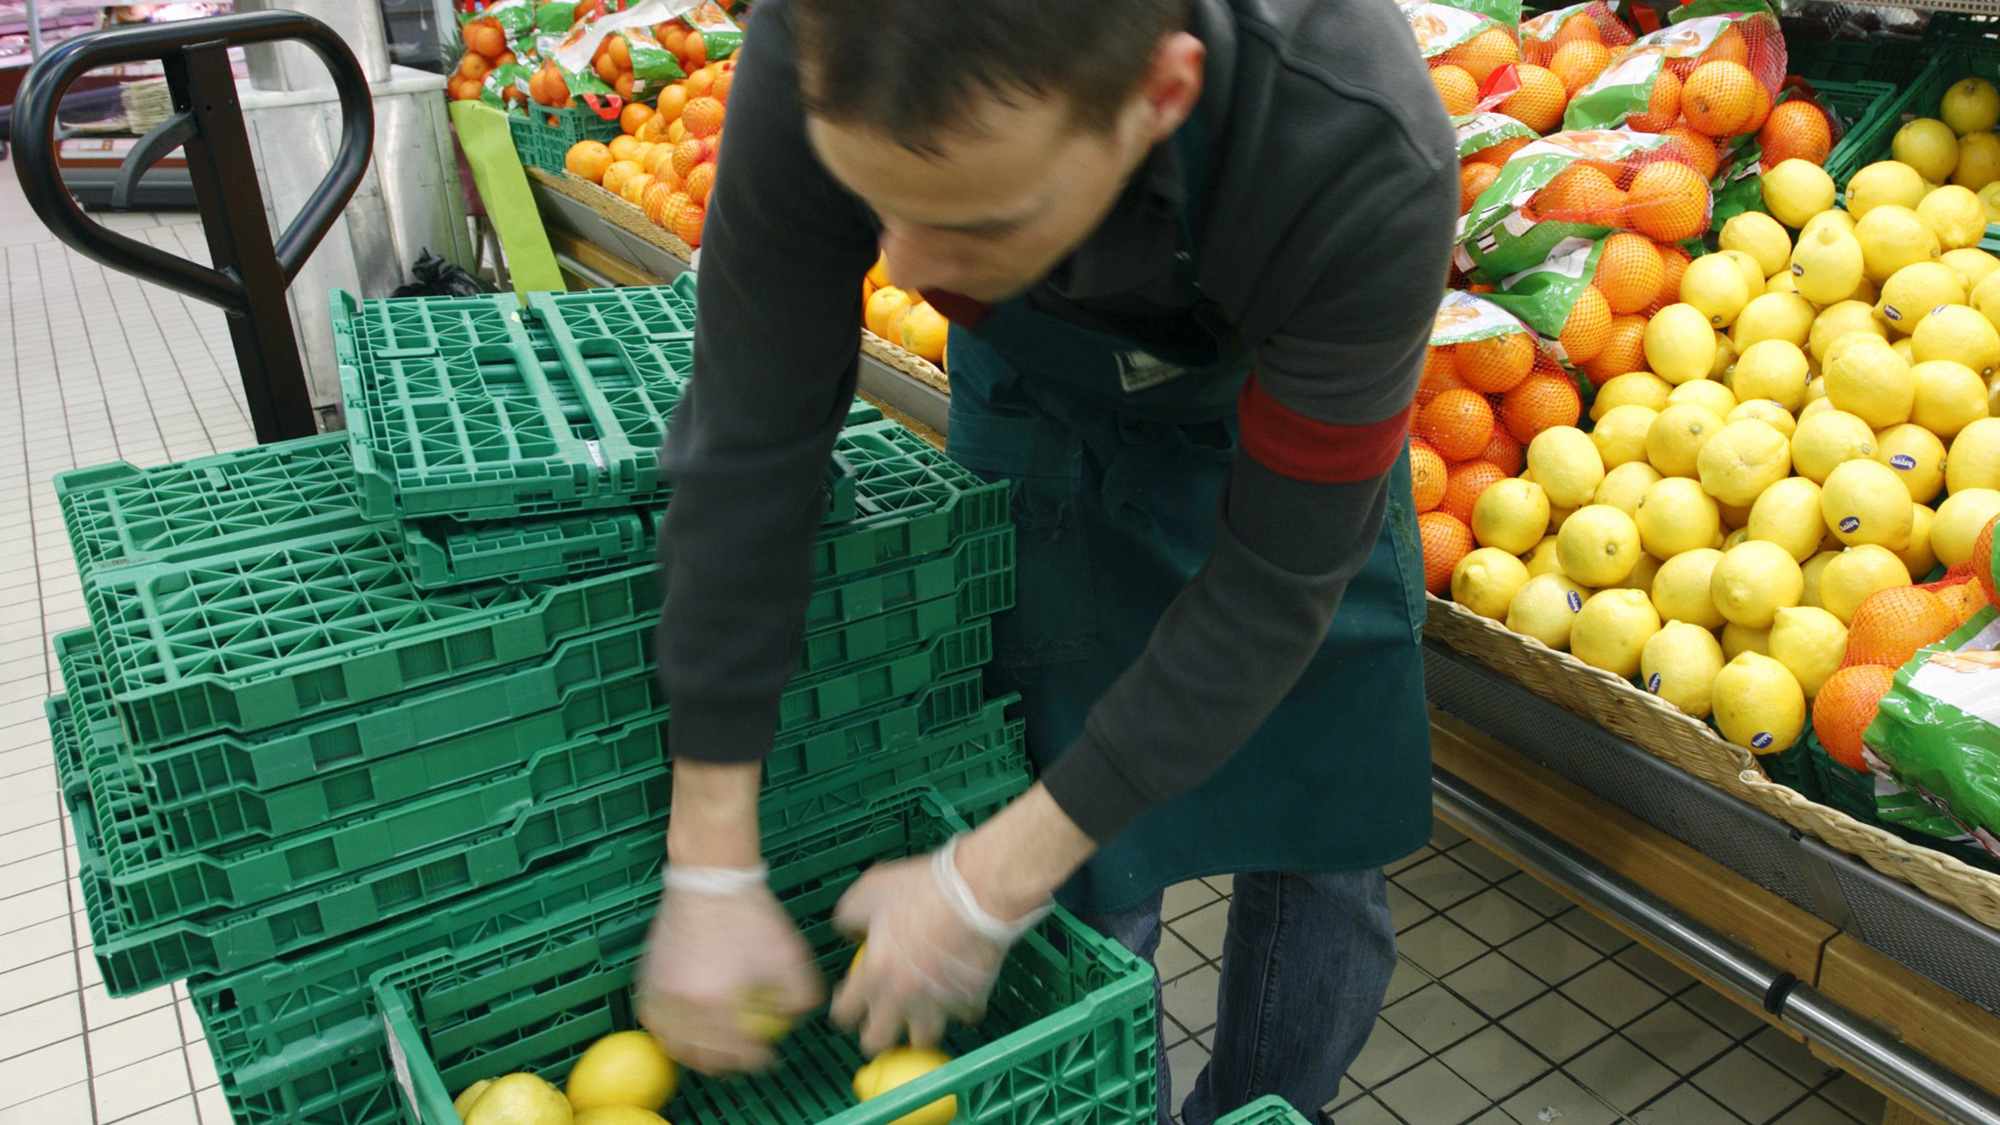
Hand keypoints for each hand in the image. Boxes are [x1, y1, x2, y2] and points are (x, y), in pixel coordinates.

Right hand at [636, 865, 824, 1074]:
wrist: (710, 878)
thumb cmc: (749, 915)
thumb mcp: (789, 957)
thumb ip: (799, 997)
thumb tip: (794, 1022)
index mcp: (713, 1003)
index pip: (735, 1051)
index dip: (755, 1060)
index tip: (768, 1057)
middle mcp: (679, 1004)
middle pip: (701, 1054)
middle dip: (726, 1064)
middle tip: (743, 1060)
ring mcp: (658, 992)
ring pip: (672, 1043)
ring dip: (695, 1054)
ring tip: (715, 1053)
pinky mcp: (646, 979)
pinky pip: (654, 1020)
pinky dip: (670, 1032)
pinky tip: (686, 1031)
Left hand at [830, 837, 1049, 1054]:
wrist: (976, 892)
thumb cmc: (922, 887)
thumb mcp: (870, 890)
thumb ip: (851, 917)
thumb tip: (851, 933)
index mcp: (873, 974)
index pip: (844, 1015)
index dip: (844, 1010)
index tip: (850, 1001)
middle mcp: (901, 998)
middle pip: (876, 1042)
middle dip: (875, 1034)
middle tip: (882, 1018)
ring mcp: (937, 1004)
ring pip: (922, 1040)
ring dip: (919, 1028)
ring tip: (921, 1012)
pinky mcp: (970, 1000)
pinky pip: (964, 1016)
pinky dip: (961, 1008)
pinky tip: (959, 993)